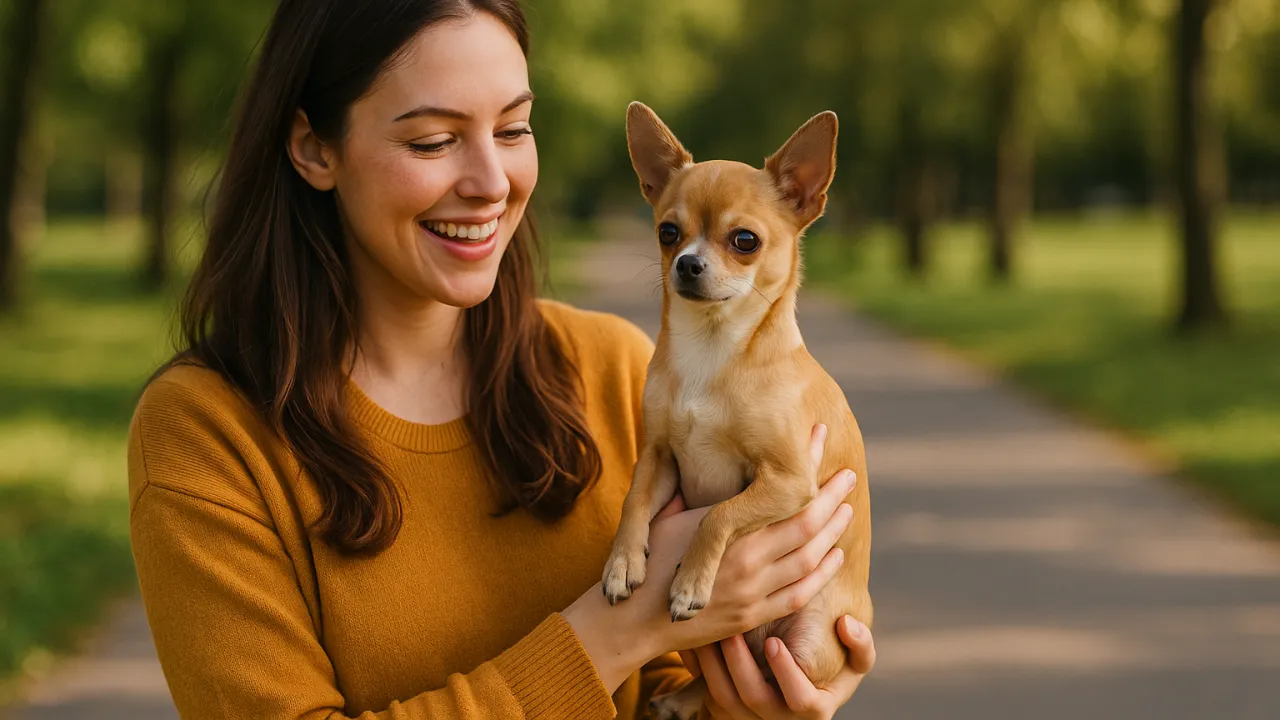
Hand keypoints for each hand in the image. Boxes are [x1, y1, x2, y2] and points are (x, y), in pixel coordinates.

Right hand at [639, 424, 857, 654]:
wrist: (636, 619)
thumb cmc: (648, 561)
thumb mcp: (669, 518)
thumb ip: (697, 494)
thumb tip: (711, 460)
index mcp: (728, 531)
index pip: (780, 493)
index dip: (804, 465)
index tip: (818, 438)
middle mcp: (747, 560)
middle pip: (806, 524)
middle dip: (830, 497)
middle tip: (848, 474)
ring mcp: (753, 591)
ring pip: (809, 558)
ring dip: (832, 533)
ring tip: (846, 510)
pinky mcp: (753, 616)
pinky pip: (799, 594)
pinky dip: (822, 574)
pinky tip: (834, 556)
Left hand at [681, 614, 875, 718]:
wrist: (802, 641)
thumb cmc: (833, 645)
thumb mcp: (855, 650)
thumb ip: (860, 643)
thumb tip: (846, 625)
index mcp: (817, 706)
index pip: (801, 702)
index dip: (786, 675)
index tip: (774, 643)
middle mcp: (782, 716)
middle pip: (754, 701)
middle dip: (740, 665)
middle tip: (733, 632)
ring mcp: (750, 713)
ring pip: (723, 700)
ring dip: (714, 666)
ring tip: (712, 631)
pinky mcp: (726, 702)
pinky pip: (704, 691)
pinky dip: (696, 666)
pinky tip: (692, 639)